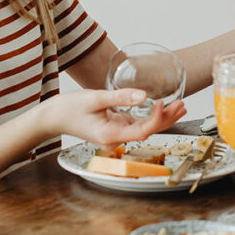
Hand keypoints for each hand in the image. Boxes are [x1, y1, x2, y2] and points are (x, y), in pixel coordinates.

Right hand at [43, 88, 186, 146]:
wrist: (52, 118)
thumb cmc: (68, 109)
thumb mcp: (95, 99)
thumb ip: (120, 97)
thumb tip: (144, 95)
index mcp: (110, 135)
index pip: (142, 131)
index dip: (156, 119)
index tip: (162, 102)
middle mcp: (115, 138)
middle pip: (148, 131)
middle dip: (167, 118)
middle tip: (182, 104)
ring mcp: (116, 134)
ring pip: (145, 128)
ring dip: (162, 117)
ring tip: (180, 106)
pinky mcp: (115, 127)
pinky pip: (137, 124)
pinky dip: (151, 116)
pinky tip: (162, 108)